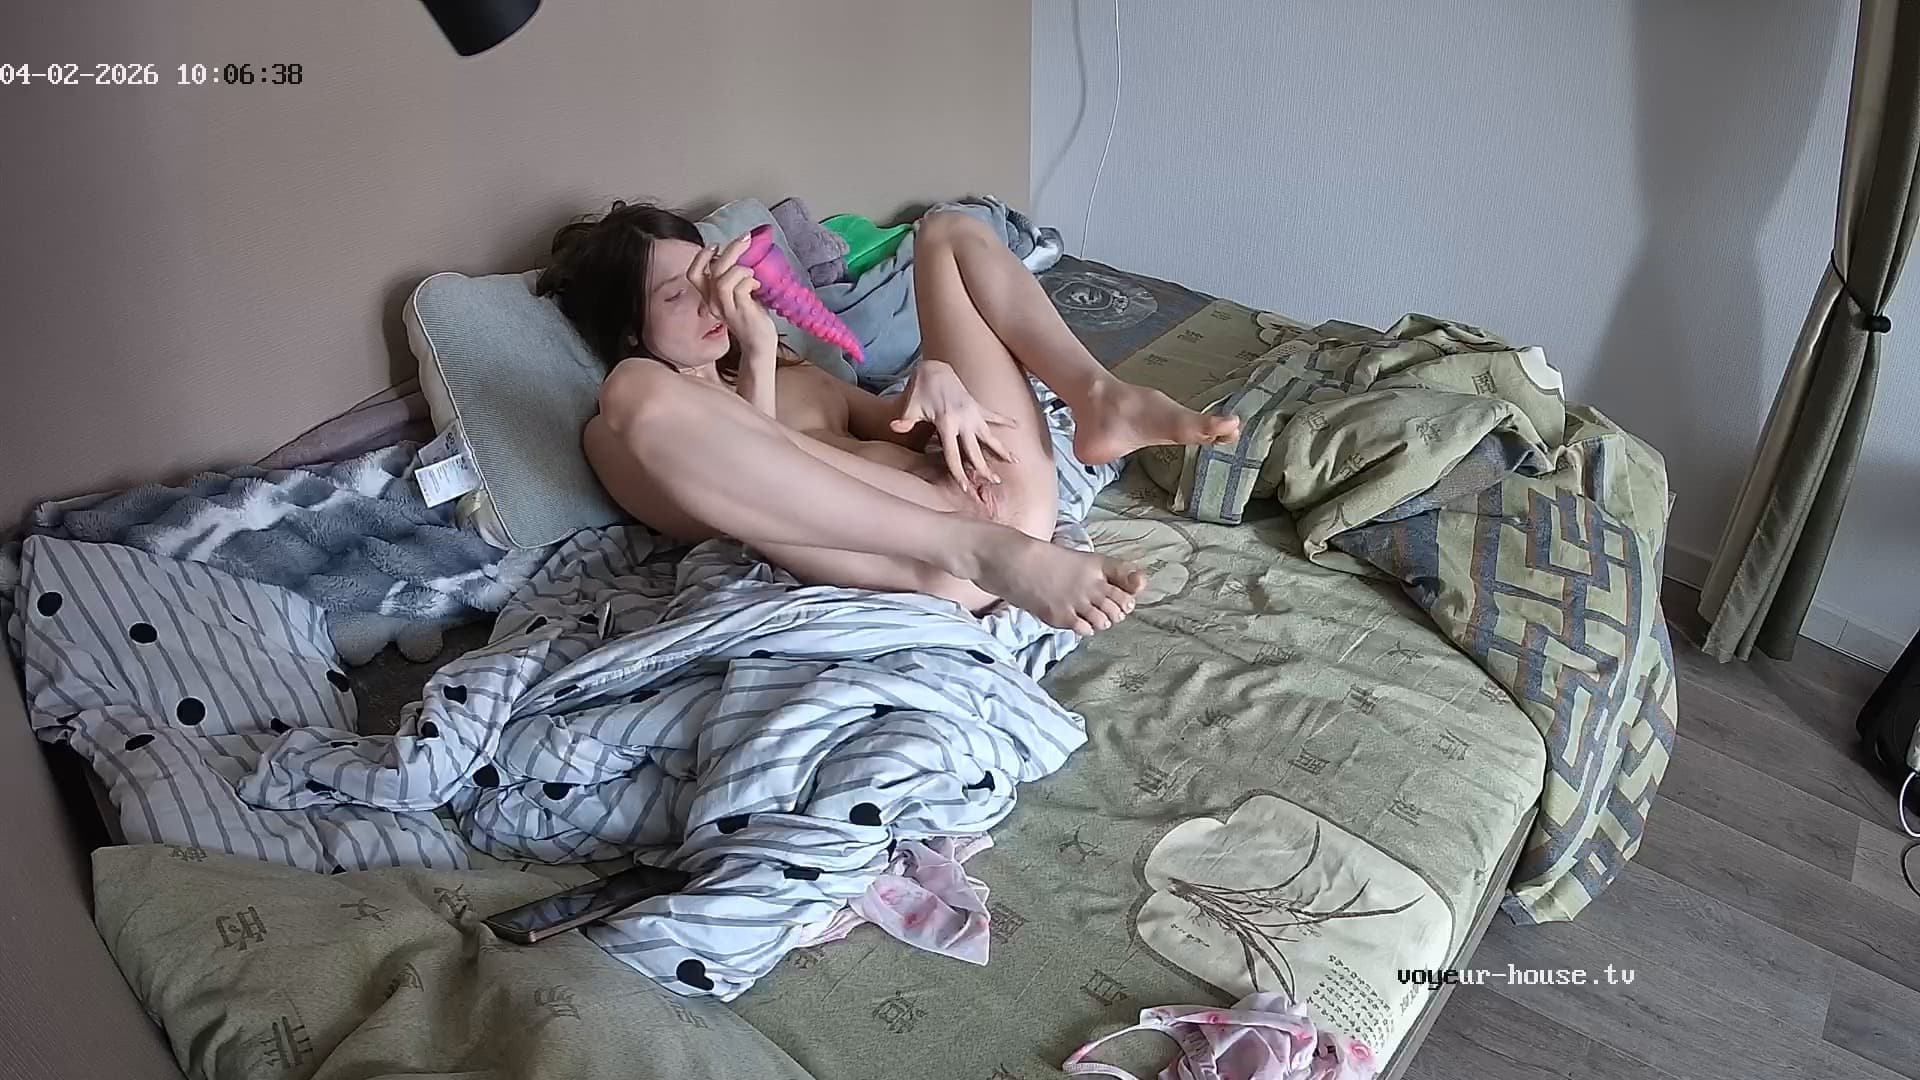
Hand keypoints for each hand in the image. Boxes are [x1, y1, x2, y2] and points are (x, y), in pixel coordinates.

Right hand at [687, 234, 776, 364]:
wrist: (759, 345)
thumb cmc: (751, 318)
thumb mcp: (737, 296)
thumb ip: (733, 280)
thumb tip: (739, 256)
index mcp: (710, 298)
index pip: (693, 274)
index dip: (701, 257)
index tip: (715, 246)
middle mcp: (713, 303)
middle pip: (712, 269)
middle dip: (730, 250)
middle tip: (745, 239)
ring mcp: (726, 308)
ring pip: (723, 278)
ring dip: (740, 268)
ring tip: (751, 273)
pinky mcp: (739, 311)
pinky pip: (739, 287)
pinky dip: (749, 280)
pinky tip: (756, 286)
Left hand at [892, 359, 1017, 486]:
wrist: (934, 369)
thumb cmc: (921, 390)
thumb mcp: (911, 407)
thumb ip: (906, 421)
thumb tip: (895, 428)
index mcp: (946, 424)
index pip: (953, 455)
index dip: (959, 472)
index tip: (965, 487)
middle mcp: (963, 420)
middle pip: (975, 450)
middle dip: (985, 467)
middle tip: (996, 482)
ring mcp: (973, 413)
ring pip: (990, 435)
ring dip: (1002, 448)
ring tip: (1016, 461)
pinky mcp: (977, 405)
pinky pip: (994, 415)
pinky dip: (1006, 420)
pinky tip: (1018, 426)